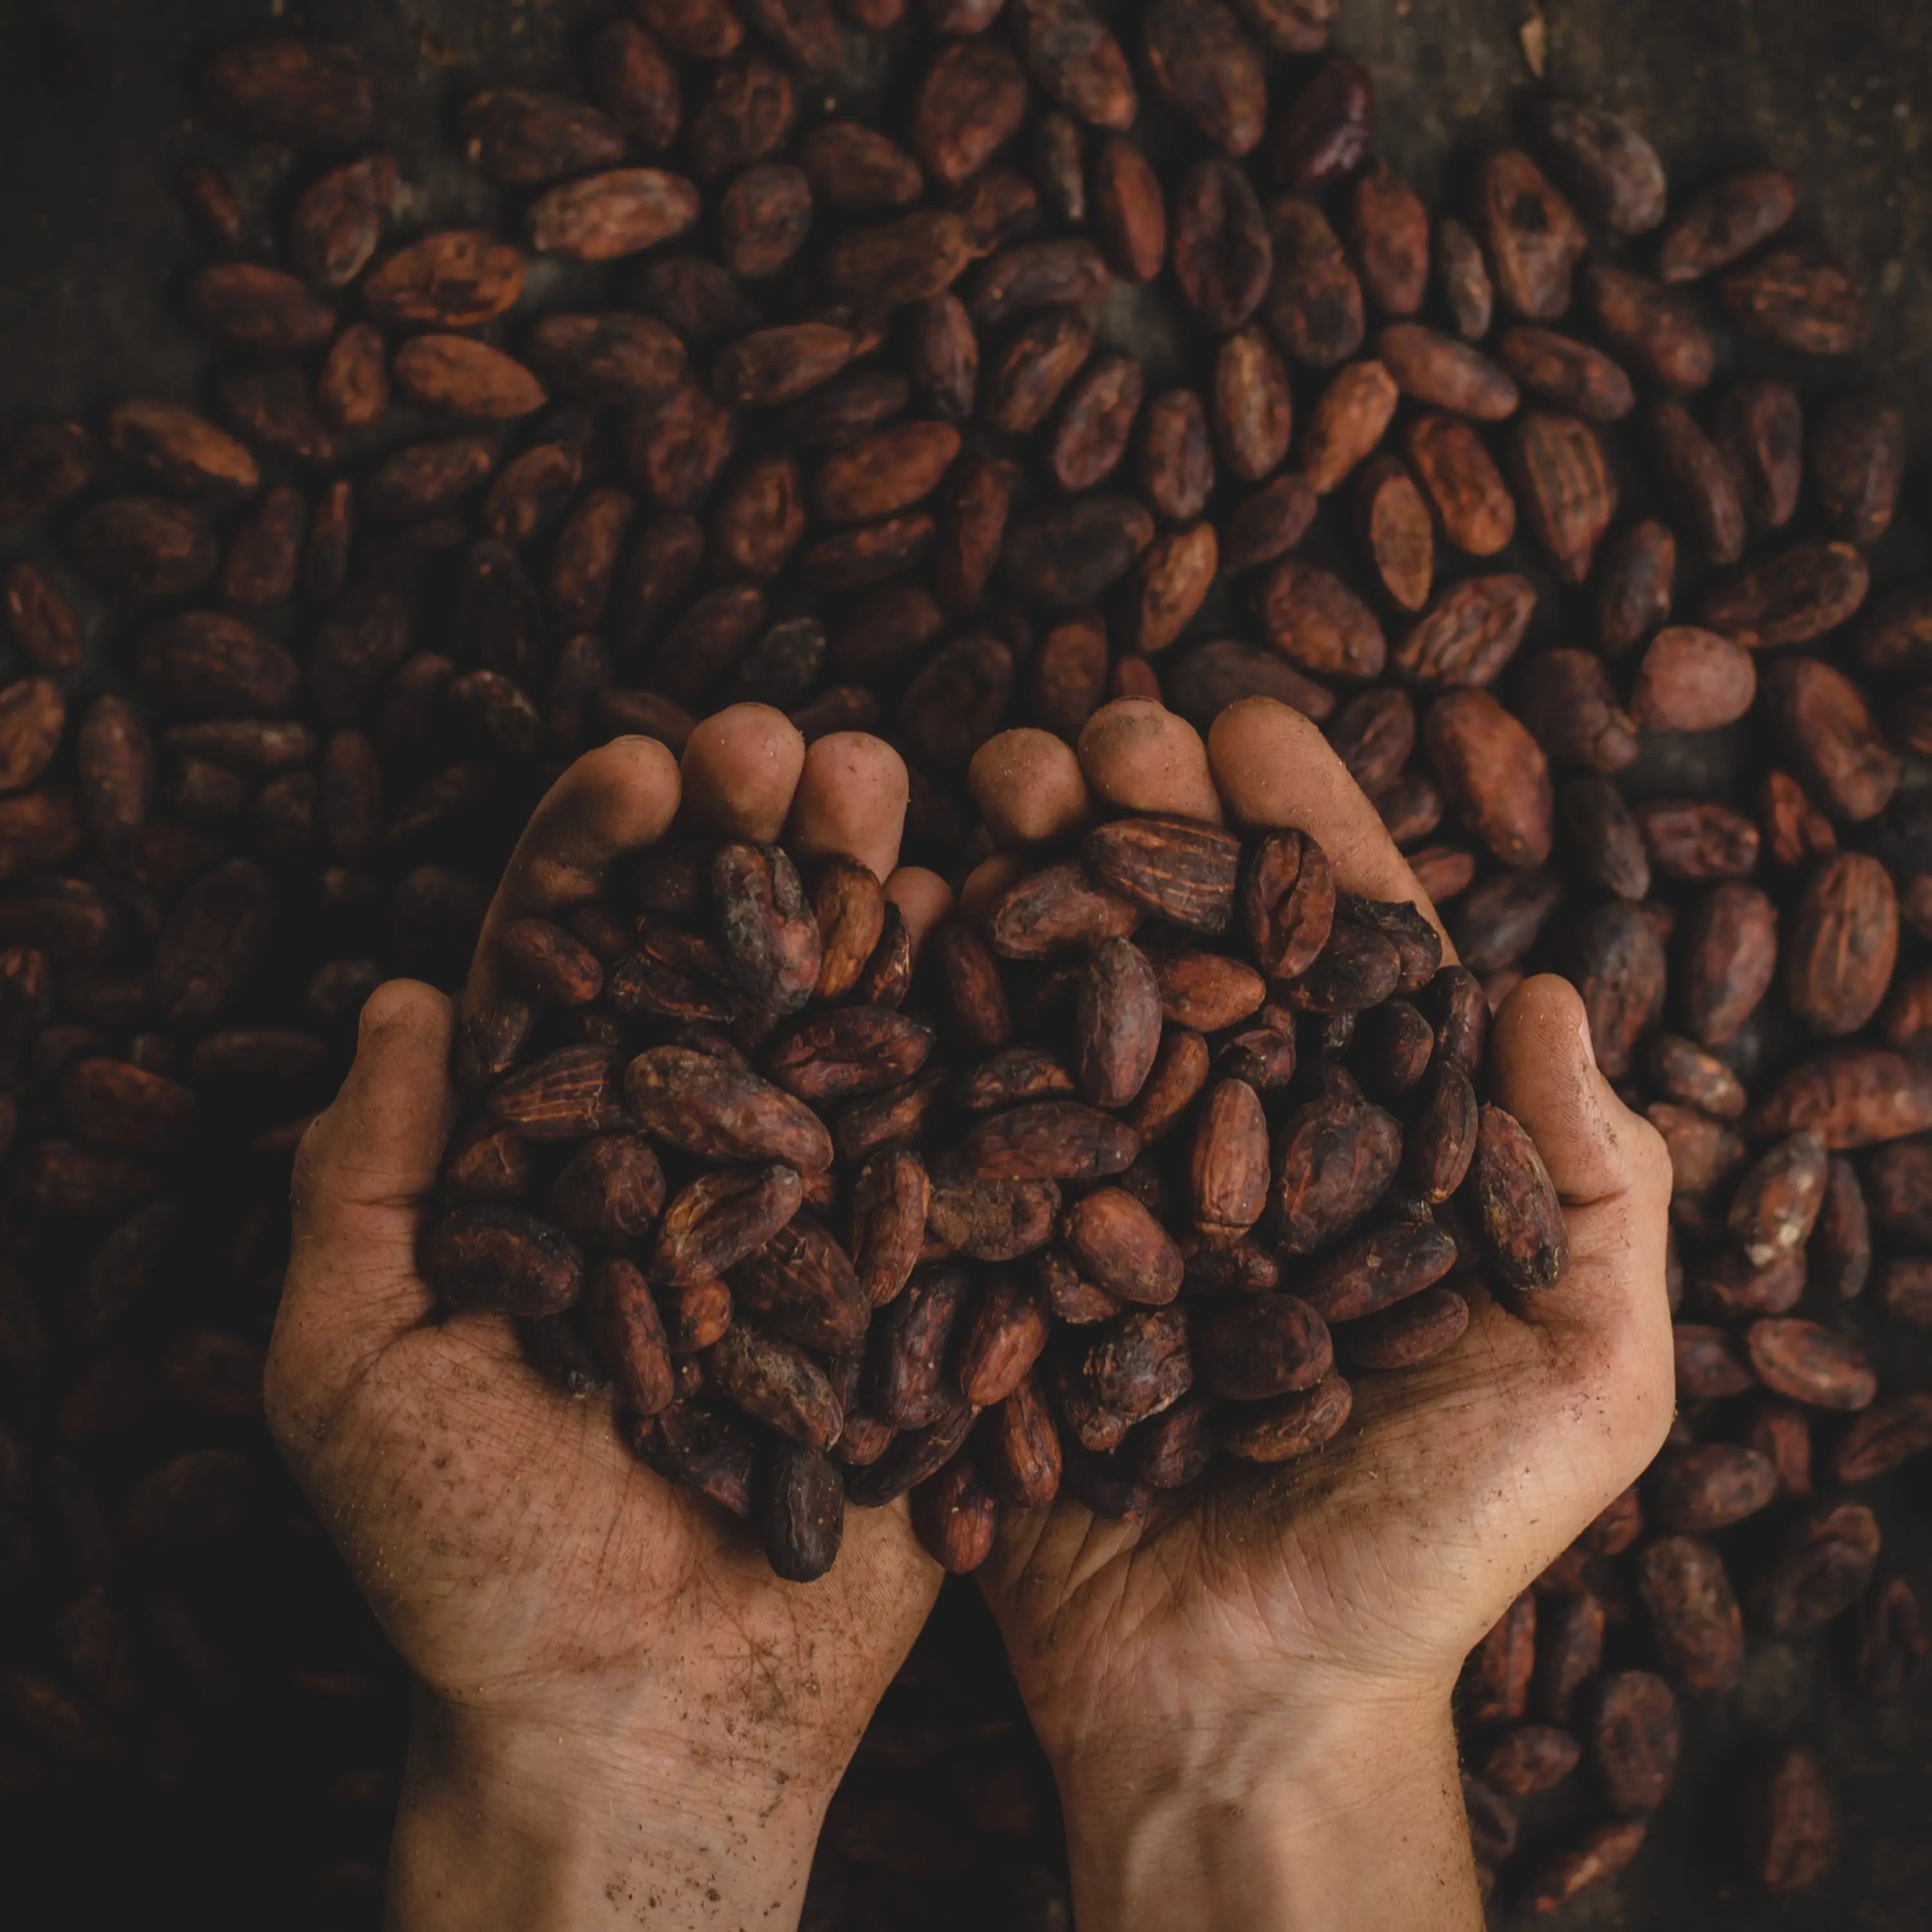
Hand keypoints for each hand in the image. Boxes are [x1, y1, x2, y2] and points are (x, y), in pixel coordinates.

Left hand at [266, 708, 953, 1930]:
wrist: (650, 1722)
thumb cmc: (473, 1568)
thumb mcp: (353, 1374)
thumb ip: (360, 1185)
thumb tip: (401, 998)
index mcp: (554, 1162)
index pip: (570, 968)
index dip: (601, 855)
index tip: (647, 766)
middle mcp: (691, 1162)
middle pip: (722, 964)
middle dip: (757, 843)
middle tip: (797, 748)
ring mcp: (814, 1211)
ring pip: (843, 1023)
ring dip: (868, 899)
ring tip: (898, 790)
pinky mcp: (914, 1277)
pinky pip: (949, 1140)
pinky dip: (972, 1035)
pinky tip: (993, 931)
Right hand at [966, 698, 1675, 1931]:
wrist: (1242, 1708)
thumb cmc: (1430, 1553)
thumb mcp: (1582, 1385)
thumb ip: (1595, 1193)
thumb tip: (1555, 990)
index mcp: (1366, 1150)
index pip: (1337, 951)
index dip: (1296, 828)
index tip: (1243, 723)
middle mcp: (1230, 1150)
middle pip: (1184, 946)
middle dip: (1138, 822)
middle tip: (1089, 736)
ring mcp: (1106, 1202)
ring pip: (1063, 1003)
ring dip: (1024, 881)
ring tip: (983, 784)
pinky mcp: (1003, 1266)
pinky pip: (960, 1123)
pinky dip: (925, 1016)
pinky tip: (893, 915)